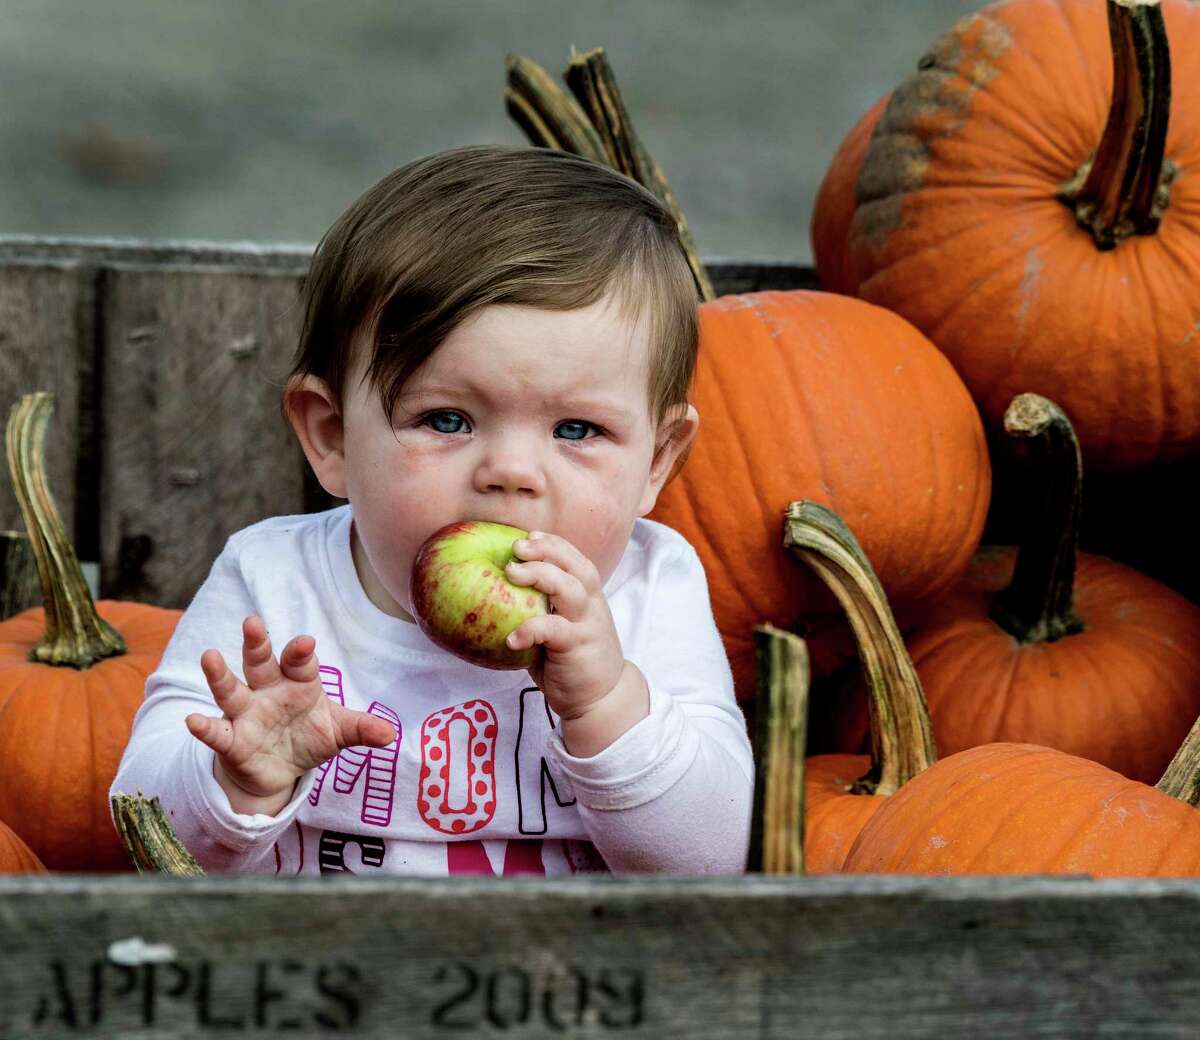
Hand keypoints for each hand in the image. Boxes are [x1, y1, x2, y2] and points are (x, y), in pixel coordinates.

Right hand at [185, 615, 396, 811]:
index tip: (305, 642)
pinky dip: (204, 727)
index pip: (300, 663)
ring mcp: (246, 713)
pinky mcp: (231, 740)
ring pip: (231, 689)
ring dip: (219, 674)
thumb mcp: (338, 733)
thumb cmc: (309, 737)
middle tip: (252, 622)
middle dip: (257, 644)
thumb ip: (361, 729)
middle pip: (261, 663)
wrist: (279, 770)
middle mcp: (268, 691)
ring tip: (210, 656)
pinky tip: (193, 720)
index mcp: (298, 683)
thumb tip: (391, 734)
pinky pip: (216, 731)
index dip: (301, 653)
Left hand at [503, 532, 635, 724]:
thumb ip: (540, 612)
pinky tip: (511, 638)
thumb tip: (495, 596)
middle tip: (517, 547)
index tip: (529, 535)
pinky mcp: (578, 647)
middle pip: (576, 567)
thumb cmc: (572, 662)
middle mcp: (590, 606)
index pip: (576, 561)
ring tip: (512, 573)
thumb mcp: (558, 630)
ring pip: (570, 589)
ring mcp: (587, 625)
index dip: (554, 544)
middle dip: (547, 551)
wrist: (602, 699)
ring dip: (541, 575)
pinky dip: (531, 629)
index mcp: (587, 598)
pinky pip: (554, 630)